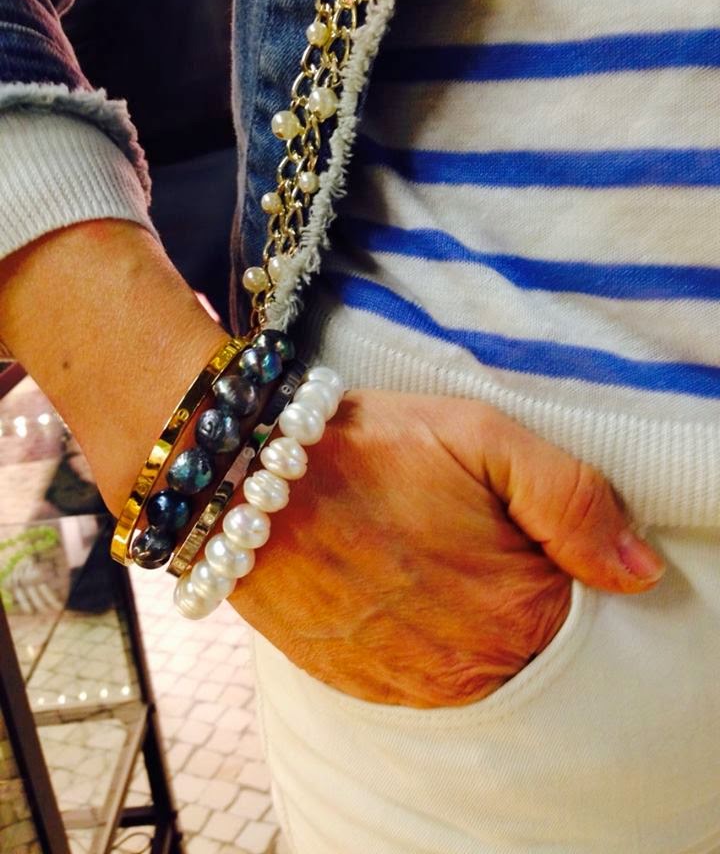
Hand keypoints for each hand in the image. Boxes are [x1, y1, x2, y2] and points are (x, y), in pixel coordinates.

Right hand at [229, 389, 664, 707]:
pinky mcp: (358, 686)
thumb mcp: (484, 437)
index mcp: (516, 607)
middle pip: (523, 640)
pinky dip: (413, 636)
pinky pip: (414, 678)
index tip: (509, 520)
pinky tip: (387, 584)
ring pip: (470, 663)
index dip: (548, 557)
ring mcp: (410, 683)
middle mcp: (468, 664)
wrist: (246, 477)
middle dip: (501, 585)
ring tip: (413, 550)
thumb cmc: (369, 447)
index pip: (578, 607)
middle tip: (453, 528)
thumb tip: (639, 573)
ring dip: (455, 613)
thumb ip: (573, 501)